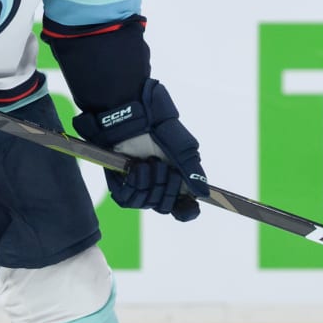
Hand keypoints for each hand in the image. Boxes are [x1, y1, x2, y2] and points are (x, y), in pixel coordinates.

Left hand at [72, 79, 208, 220]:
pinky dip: (133, 184)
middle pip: (164, 207)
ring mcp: (138, 183)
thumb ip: (193, 171)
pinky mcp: (119, 181)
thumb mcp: (182, 147)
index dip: (186, 211)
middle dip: (166, 189)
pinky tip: (134, 167)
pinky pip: (126, 199)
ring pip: (145, 203)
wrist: (130, 112)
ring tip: (147, 162)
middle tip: (164, 166)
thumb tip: (204, 194)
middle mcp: (156, 183)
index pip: (182, 207)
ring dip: (148, 183)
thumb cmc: (158, 124)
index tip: (189, 207)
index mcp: (175, 178)